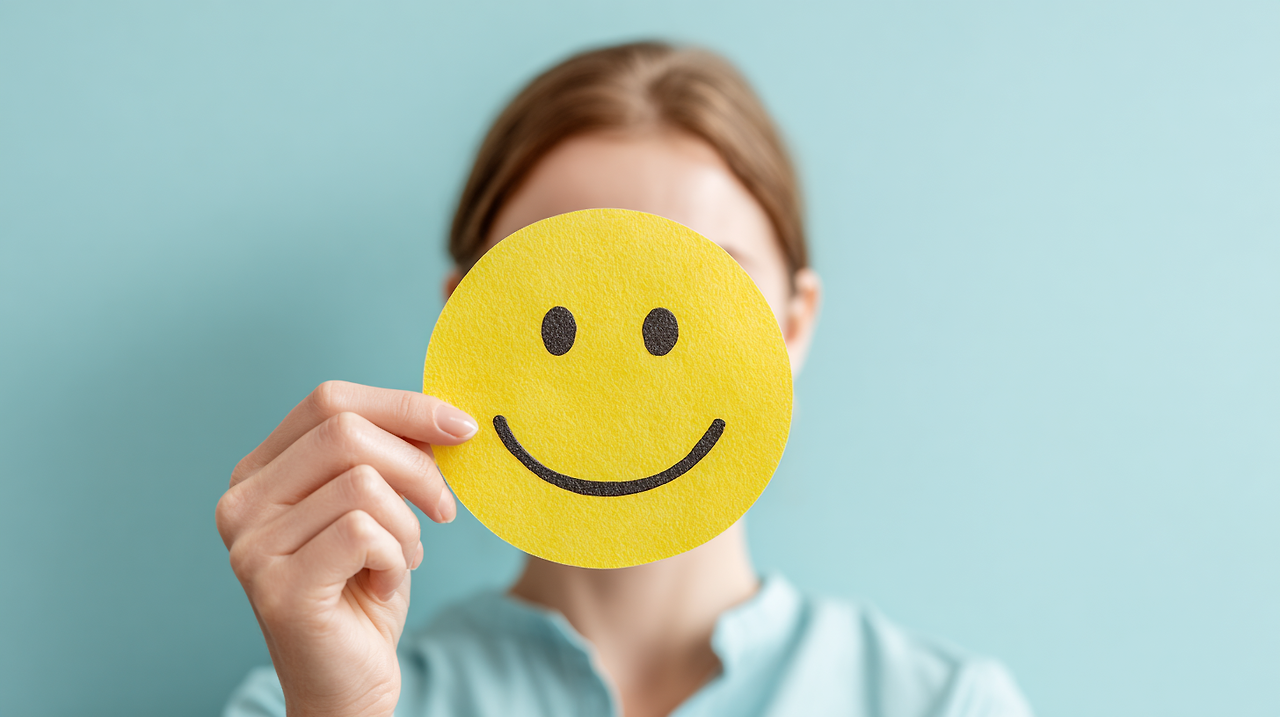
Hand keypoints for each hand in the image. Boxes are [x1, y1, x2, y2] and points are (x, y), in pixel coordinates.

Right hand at [215, 381, 476, 716]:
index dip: (403, 406)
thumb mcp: (380, 507)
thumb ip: (390, 455)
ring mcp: (252, 545)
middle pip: (345, 432)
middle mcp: (242, 502)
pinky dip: (396, 557)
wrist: (348, 683)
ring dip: (407, 525)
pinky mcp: (277, 587)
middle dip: (417, 465)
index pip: (329, 401)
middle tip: (444, 507)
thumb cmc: (364, 590)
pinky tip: (384, 583)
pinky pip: (364, 533)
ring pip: (363, 484)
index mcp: (259, 471)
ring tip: (400, 558)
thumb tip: (444, 415)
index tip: (461, 427)